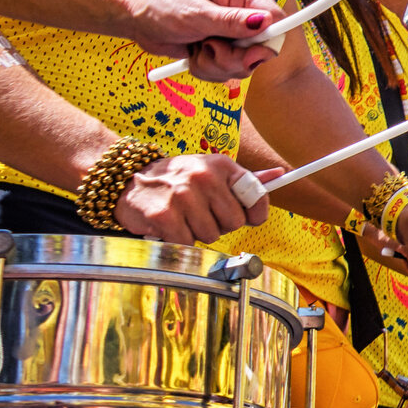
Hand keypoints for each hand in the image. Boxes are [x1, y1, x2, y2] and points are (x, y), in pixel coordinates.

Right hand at [114, 153, 265, 242]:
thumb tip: (280, 175)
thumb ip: (246, 178)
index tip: (246, 217)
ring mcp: (183, 195)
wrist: (128, 180)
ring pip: (211, 235)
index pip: (257, 196)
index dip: (255, 213)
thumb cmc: (177, 179)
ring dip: (198, 233)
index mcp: (221, 165)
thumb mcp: (211, 170)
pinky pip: (187, 243)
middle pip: (235, 223)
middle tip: (201, 215)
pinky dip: (179, 241)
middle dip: (220, 225)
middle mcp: (204, 177)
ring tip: (183, 218)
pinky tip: (170, 226)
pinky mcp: (164, 215)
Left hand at [128, 0, 285, 82]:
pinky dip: (208, 69)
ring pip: (243, 64)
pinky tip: (193, 56)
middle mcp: (242, 12)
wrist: (135, 16)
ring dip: (216, 65)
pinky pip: (227, 70)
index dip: (266, 42)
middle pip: (261, 49)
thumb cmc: (161, 5)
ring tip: (196, 50)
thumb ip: (233, 21)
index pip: (275, 20)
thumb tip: (266, 21)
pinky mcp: (221, 48)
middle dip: (233, 58)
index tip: (247, 55)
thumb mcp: (197, 14)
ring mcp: (232, 32)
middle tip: (209, 49)